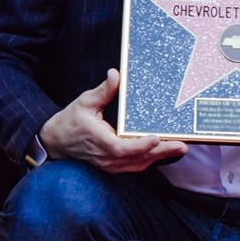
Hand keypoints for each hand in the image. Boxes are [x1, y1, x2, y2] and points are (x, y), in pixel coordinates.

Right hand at [38, 69, 185, 174]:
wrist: (56, 142)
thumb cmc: (70, 121)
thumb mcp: (84, 102)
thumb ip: (103, 90)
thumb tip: (116, 74)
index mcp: (100, 141)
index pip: (121, 148)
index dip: (140, 146)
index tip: (156, 139)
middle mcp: (106, 157)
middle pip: (137, 159)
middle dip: (162, 153)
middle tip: (182, 145)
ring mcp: (110, 164)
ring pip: (138, 164)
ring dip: (159, 158)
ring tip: (179, 148)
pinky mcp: (113, 166)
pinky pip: (134, 166)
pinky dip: (150, 160)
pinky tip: (163, 153)